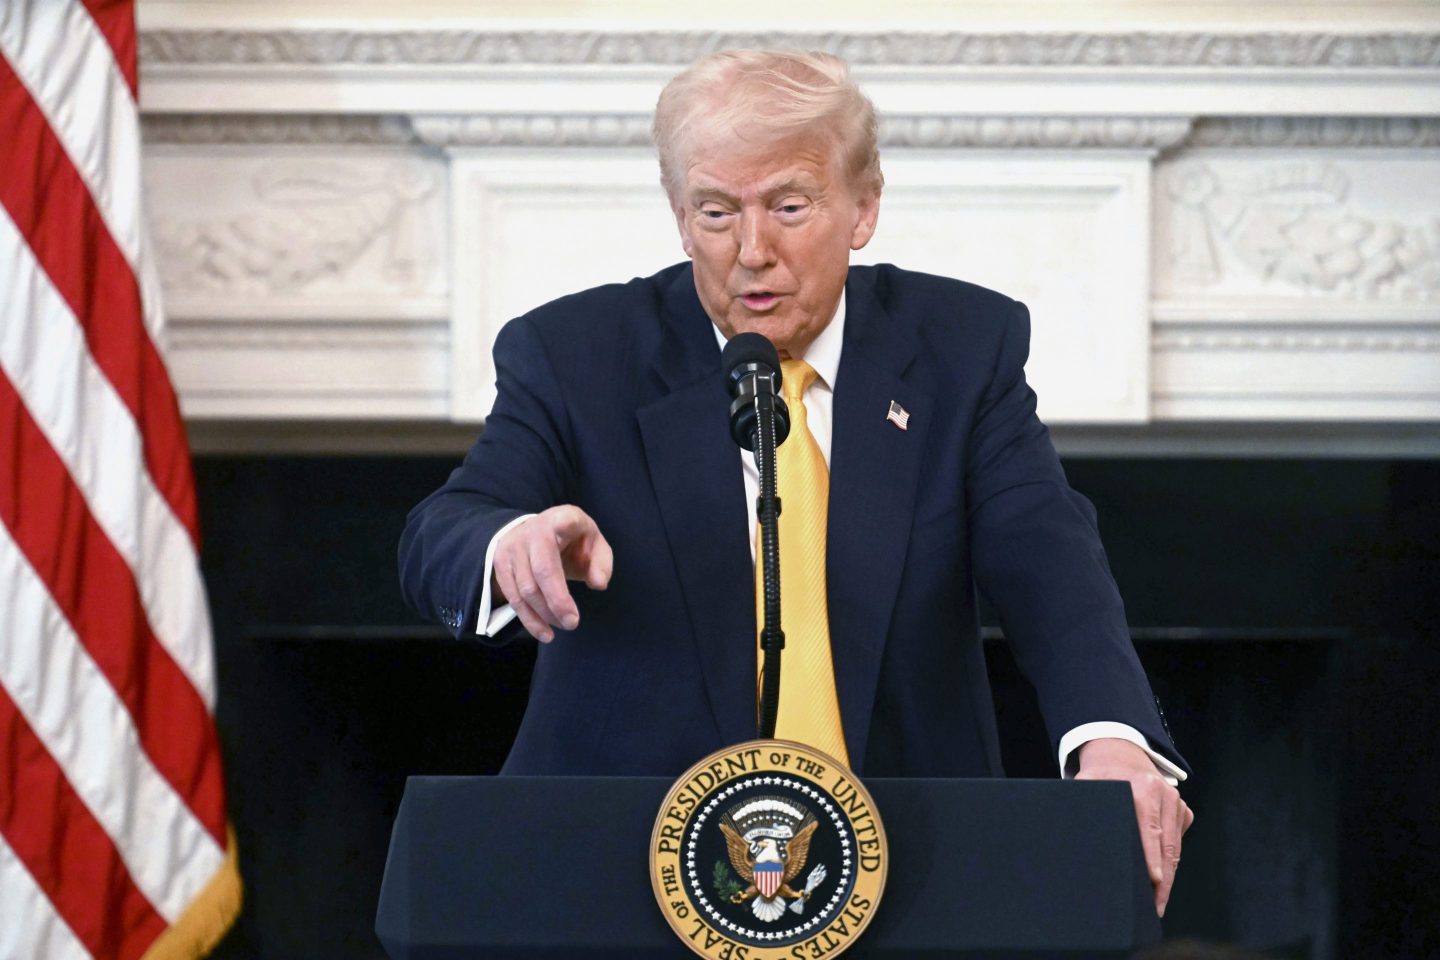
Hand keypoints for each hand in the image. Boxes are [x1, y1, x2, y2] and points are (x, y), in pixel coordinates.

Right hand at [492, 506, 612, 641]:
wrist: (538, 529)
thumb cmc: (572, 539)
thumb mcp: (594, 543)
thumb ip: (601, 563)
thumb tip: (598, 584)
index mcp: (561, 520)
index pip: (563, 524)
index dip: (565, 532)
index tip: (568, 537)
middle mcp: (532, 531)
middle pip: (542, 571)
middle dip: (556, 602)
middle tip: (572, 623)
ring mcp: (512, 548)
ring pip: (525, 589)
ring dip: (544, 614)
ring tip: (563, 625)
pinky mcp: (500, 564)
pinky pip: (513, 598)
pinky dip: (529, 619)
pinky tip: (544, 631)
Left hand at [1074, 737, 1193, 916]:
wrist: (1123, 754)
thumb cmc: (1101, 773)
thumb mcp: (1089, 781)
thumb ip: (1085, 801)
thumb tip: (1076, 830)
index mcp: (1144, 787)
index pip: (1150, 828)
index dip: (1152, 855)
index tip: (1154, 879)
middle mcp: (1166, 795)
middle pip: (1167, 846)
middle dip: (1162, 880)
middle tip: (1153, 906)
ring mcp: (1178, 804)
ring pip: (1175, 849)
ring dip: (1168, 877)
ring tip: (1156, 902)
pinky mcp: (1183, 812)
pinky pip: (1177, 843)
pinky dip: (1170, 863)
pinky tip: (1160, 883)